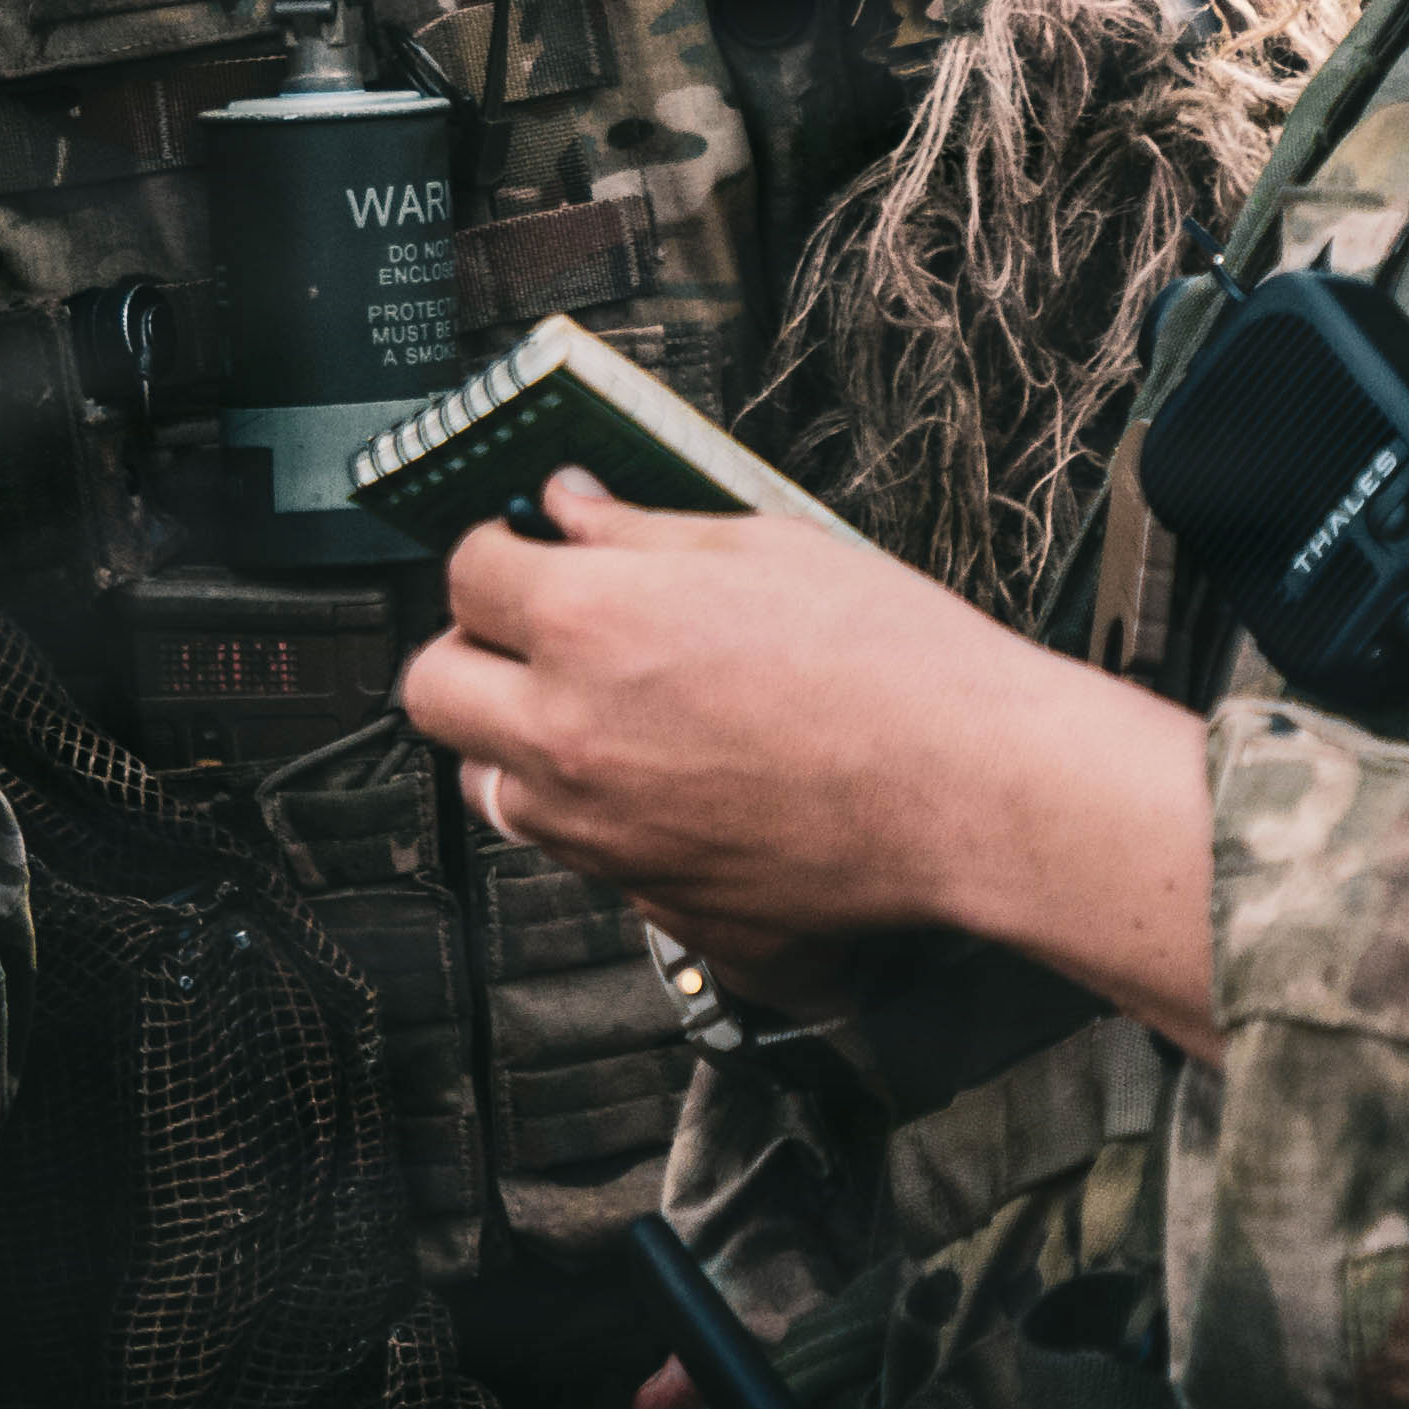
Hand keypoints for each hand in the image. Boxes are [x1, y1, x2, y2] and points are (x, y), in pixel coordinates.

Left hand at [399, 478, 1223, 1047]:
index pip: (465, 574)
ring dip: (520, 743)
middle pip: (433, 690)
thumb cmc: (895, 666)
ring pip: (492, 785)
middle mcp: (570, 735)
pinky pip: (572, 852)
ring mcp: (601, 830)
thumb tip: (571, 510)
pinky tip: (663, 781)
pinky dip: (592, 816)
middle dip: (468, 650)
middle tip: (528, 632)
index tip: (522, 551)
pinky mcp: (648, 897)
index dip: (494, 550)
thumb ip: (640, 532)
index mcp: (590, 626)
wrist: (974, 792)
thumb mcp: (762, 549)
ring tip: (600, 713)